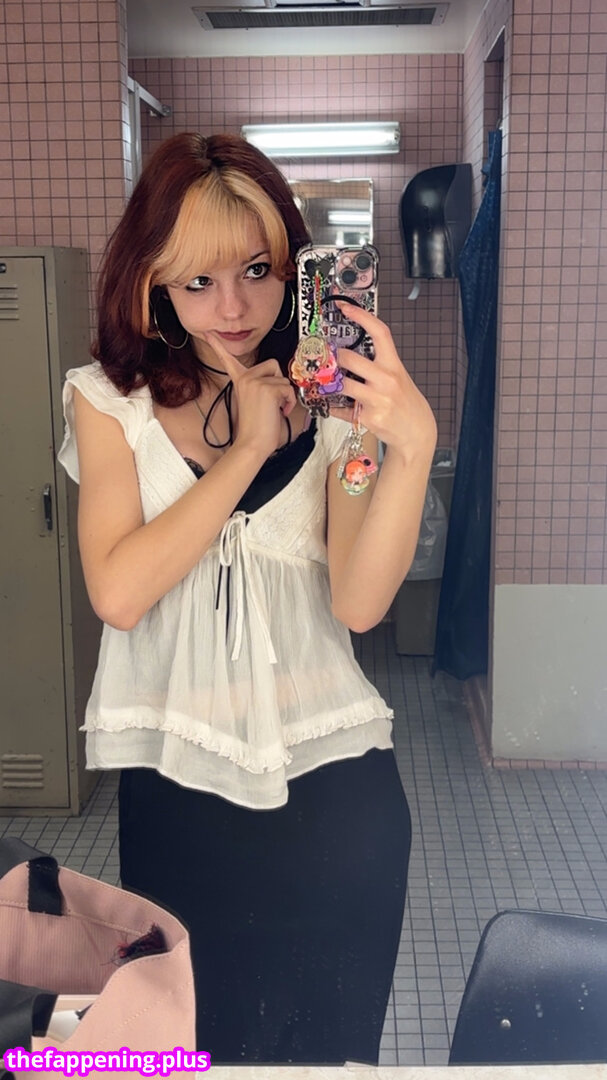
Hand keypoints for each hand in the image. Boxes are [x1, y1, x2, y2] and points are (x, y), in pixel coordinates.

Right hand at [202, 332, 296, 458]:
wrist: (253, 443)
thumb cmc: (256, 428)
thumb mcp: (256, 400)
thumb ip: (261, 386)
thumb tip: (277, 383)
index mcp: (240, 380)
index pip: (228, 360)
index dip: (218, 346)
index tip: (208, 334)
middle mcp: (246, 377)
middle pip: (273, 365)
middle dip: (279, 382)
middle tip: (272, 400)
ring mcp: (255, 381)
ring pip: (283, 379)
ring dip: (285, 396)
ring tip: (274, 409)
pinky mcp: (267, 388)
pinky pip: (288, 389)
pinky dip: (289, 402)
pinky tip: (279, 411)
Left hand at [329, 302, 436, 464]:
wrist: (417, 432)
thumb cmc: (405, 402)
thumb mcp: (399, 377)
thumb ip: (379, 365)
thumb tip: (351, 353)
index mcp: (394, 365)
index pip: (379, 332)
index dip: (361, 316)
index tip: (345, 306)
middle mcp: (386, 380)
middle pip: (350, 359)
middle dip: (335, 358)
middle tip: (330, 358)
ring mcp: (377, 400)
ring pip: (342, 385)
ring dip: (331, 383)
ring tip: (329, 382)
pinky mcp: (368, 418)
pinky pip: (341, 410)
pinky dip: (334, 407)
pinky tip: (334, 405)